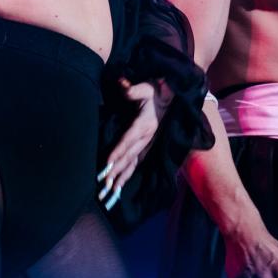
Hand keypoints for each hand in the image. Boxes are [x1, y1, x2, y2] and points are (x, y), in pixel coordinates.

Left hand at [97, 80, 169, 209]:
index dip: (118, 152)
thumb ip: (134, 89)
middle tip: (104, 187)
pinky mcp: (146, 146)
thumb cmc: (156, 91)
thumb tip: (122, 84)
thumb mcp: (147, 88)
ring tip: (110, 193)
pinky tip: (119, 184)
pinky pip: (135, 162)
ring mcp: (147, 144)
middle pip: (128, 158)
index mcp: (144, 125)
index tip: (107, 164)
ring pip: (132, 164)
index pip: (128, 141)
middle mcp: (146, 138)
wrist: (173, 97)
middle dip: (116, 172)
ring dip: (121, 178)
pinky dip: (127, 174)